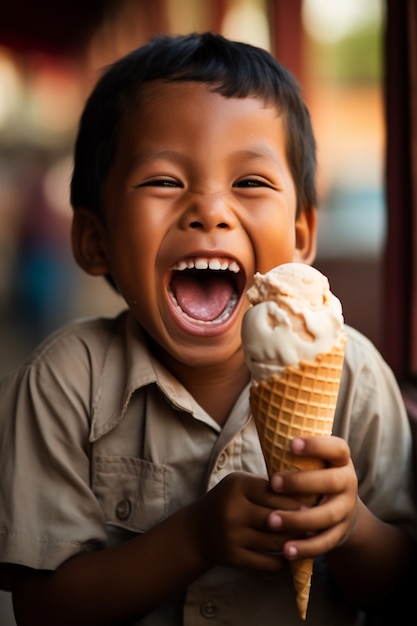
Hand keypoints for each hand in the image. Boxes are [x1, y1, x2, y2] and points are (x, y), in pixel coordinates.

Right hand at [192, 471, 304, 571]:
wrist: (196, 531)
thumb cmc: (227, 502)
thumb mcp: (241, 485)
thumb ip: (267, 486)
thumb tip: (306, 489)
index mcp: (237, 486)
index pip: (275, 491)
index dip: (296, 498)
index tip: (315, 502)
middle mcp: (233, 510)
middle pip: (278, 517)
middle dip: (301, 521)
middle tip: (319, 522)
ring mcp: (232, 535)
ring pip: (276, 541)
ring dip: (296, 542)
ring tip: (312, 539)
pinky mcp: (233, 557)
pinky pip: (267, 562)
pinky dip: (283, 561)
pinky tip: (293, 556)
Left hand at [266, 436, 358, 560]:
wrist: (341, 511)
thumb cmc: (315, 477)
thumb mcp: (313, 462)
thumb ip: (297, 453)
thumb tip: (268, 427)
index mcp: (341, 461)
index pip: (337, 448)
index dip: (317, 445)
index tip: (291, 444)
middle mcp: (348, 483)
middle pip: (331, 482)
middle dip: (301, 482)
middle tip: (273, 483)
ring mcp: (346, 510)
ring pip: (326, 516)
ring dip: (298, 519)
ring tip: (271, 521)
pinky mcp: (340, 534)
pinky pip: (325, 543)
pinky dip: (305, 548)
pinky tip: (286, 550)